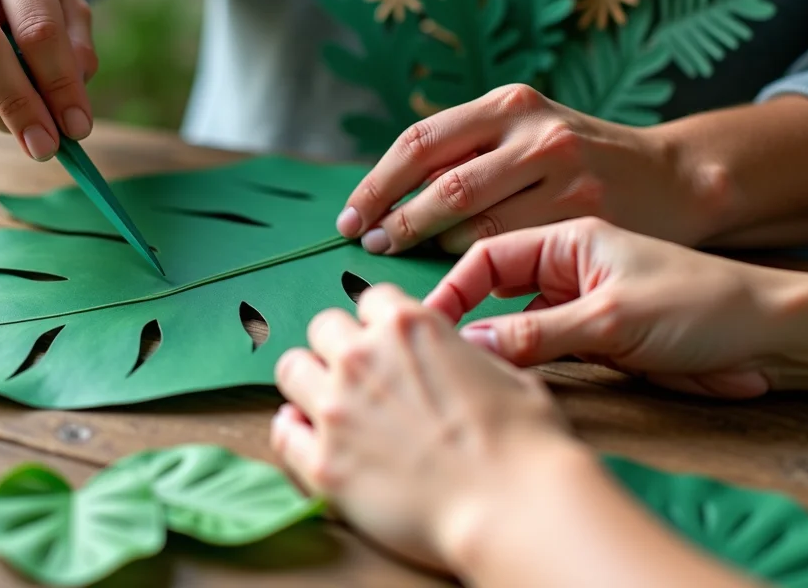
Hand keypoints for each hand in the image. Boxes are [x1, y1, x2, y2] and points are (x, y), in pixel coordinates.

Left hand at [272, 284, 580, 573]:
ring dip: (310, 381)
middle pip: (323, 327)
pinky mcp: (322, 464)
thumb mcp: (507, 375)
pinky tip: (307, 436)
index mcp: (408, 327)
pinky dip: (292, 431)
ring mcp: (335, 411)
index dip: (381, 322)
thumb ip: (464, 356)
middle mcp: (362, 359)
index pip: (372, 299)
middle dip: (340, 346)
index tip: (388, 341)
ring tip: (330, 404)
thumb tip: (457, 356)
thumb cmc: (526, 445)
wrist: (513, 509)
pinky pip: (282, 433)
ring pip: (291, 370)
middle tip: (361, 376)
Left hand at [335, 84, 725, 254]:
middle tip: (369, 245)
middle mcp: (533, 131)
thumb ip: (467, 153)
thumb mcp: (524, 133)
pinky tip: (458, 271)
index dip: (378, 183)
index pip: (420, 141)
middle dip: (396, 220)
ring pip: (474, 221)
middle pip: (441, 183)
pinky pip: (511, 246)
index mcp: (507, 104)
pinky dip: (475, 262)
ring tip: (402, 259)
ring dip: (430, 246)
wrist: (672, 177)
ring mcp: (562, 171)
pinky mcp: (583, 212)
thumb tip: (386, 198)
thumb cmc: (577, 160)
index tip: (351, 215)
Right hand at [425, 217, 801, 397]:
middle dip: (463, 310)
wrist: (769, 331)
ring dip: (496, 341)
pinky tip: (516, 380)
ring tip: (468, 367)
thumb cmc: (700, 307)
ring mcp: (579, 297)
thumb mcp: (611, 323)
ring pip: (514, 319)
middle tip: (432, 346)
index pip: (486, 255)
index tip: (429, 325)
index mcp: (568, 238)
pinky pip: (542, 343)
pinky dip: (527, 360)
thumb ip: (535, 333)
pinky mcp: (593, 331)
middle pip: (491, 284)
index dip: (453, 289)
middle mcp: (567, 263)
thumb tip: (470, 344)